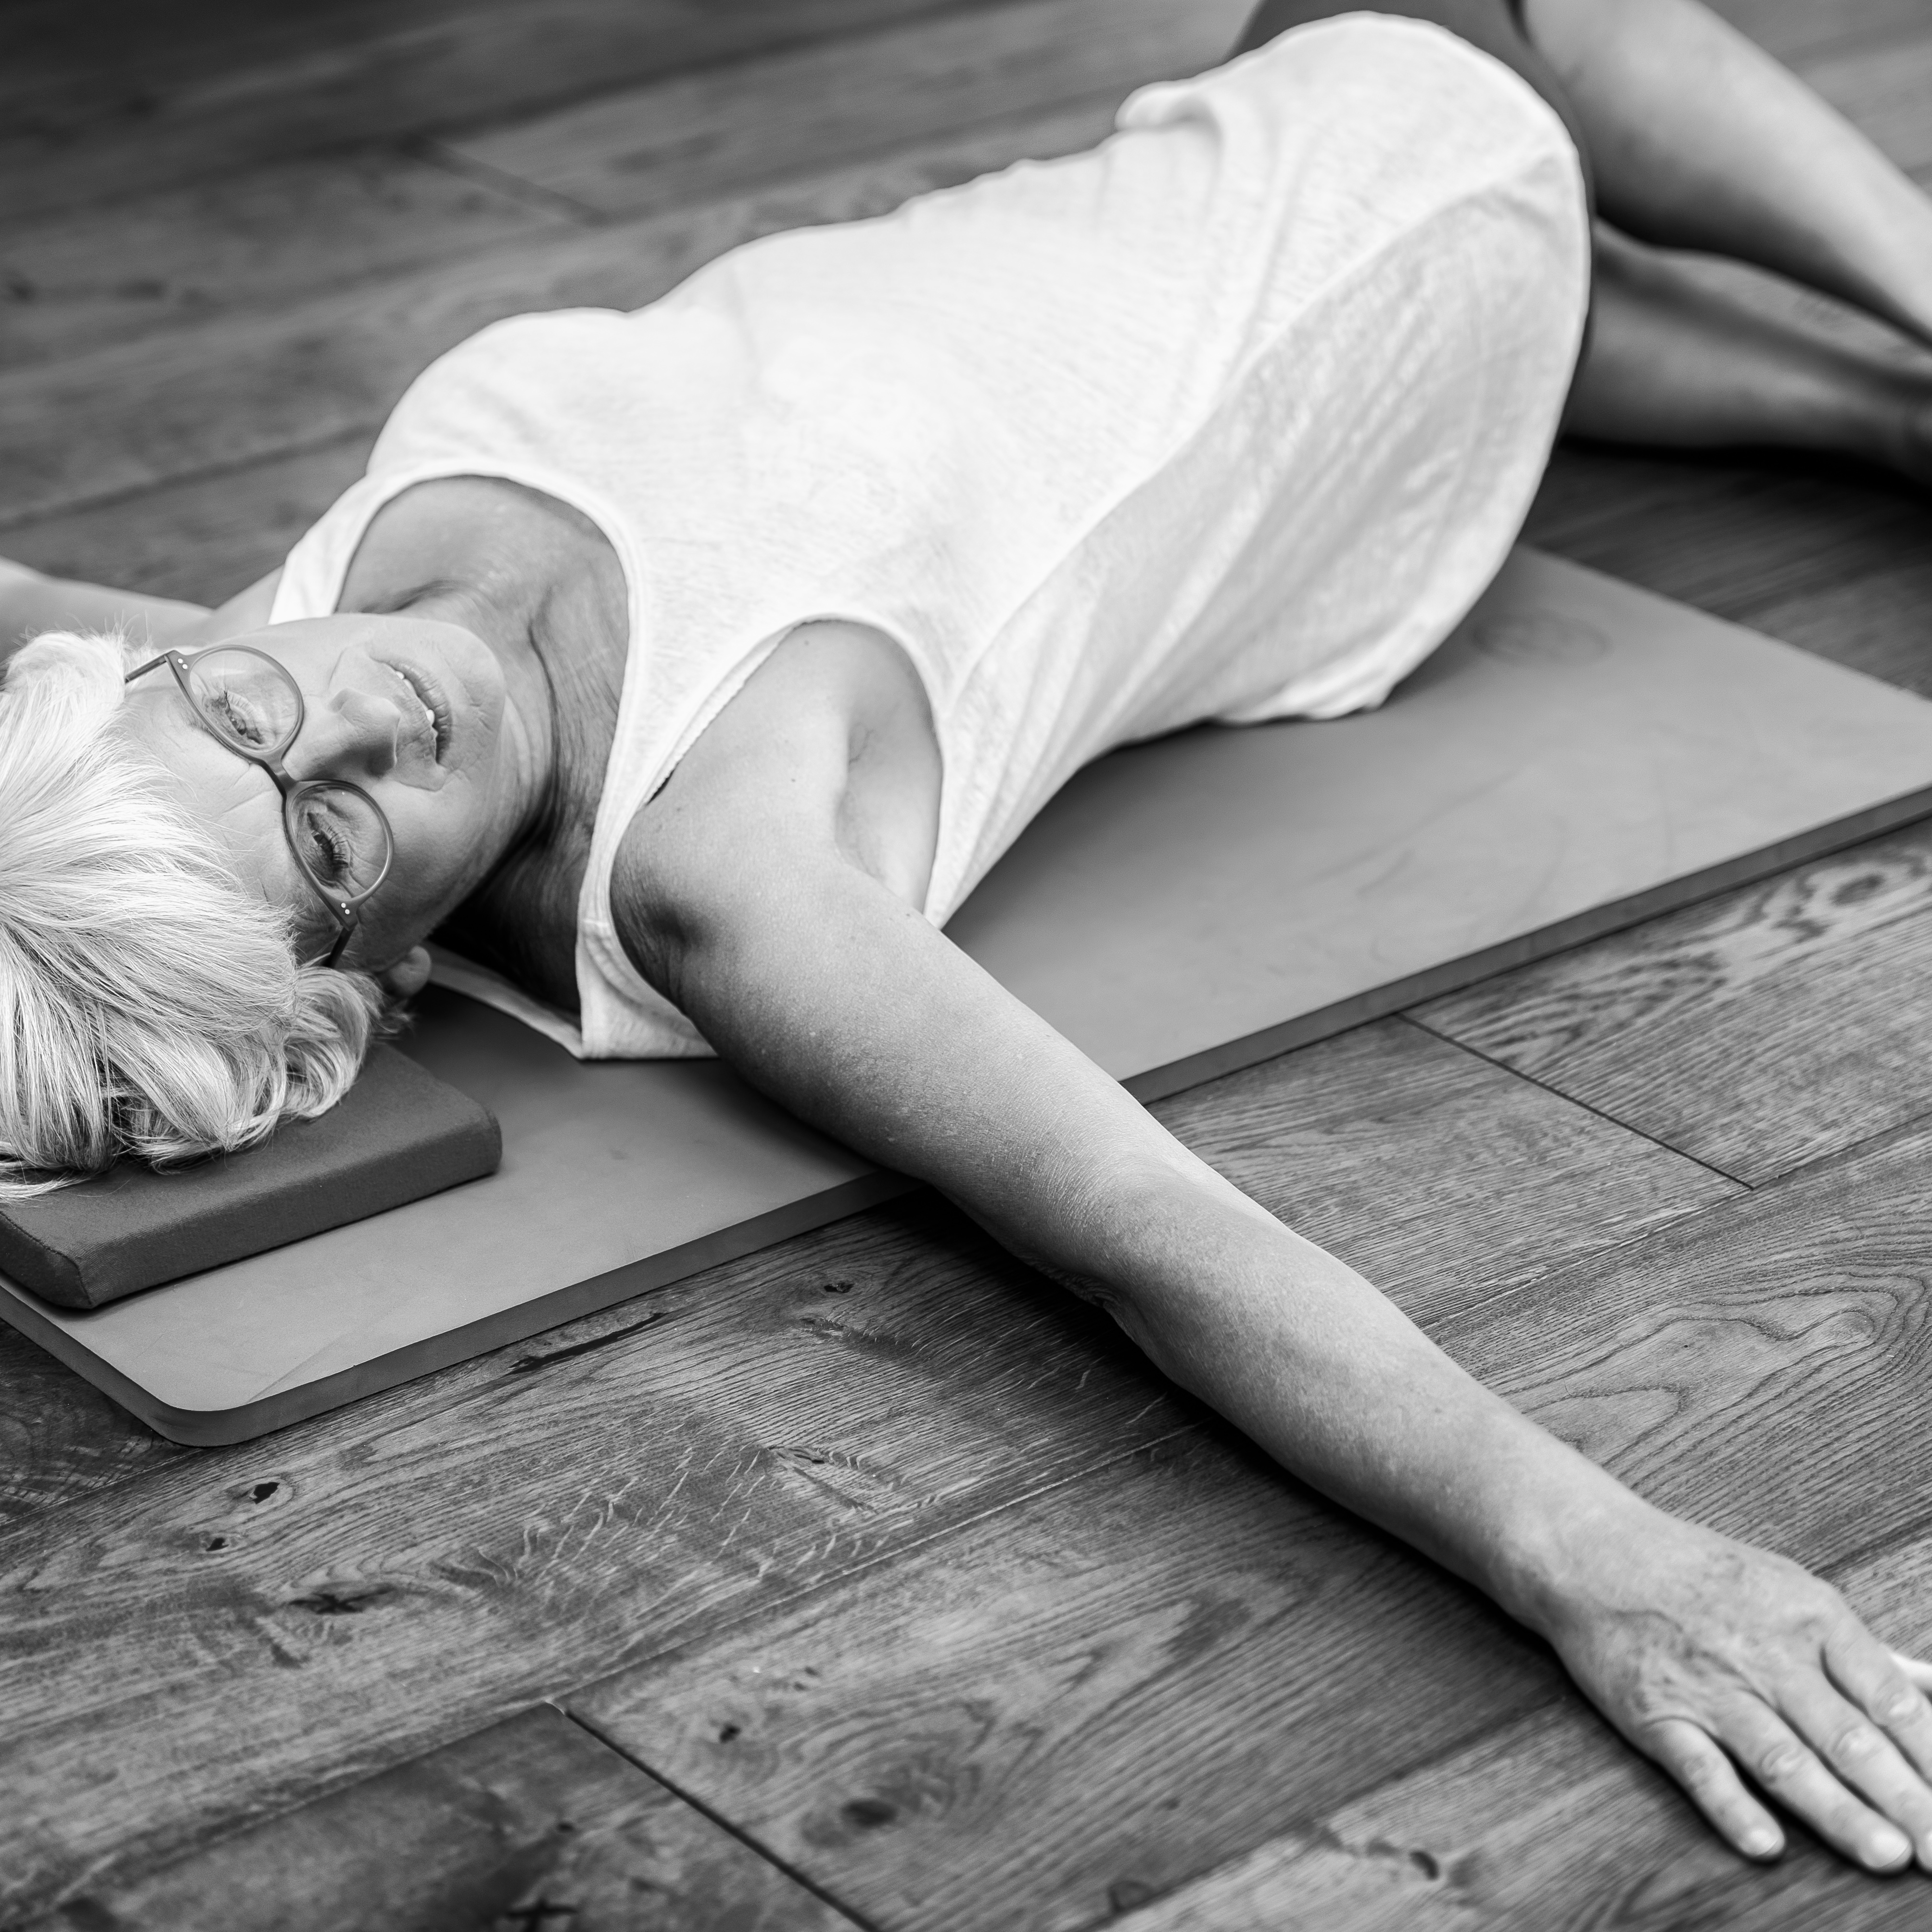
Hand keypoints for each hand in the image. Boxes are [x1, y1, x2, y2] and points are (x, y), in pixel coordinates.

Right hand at [1539, 1504, 1931, 1869]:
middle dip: (1905, 1798)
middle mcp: (1764, 1654)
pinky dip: (1731, 1805)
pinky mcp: (1656, 1714)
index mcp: (1808, 1617)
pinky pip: (1698, 1767)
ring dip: (1837, 1809)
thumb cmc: (1701, 1572)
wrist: (1593, 1552)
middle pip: (1846, 1735)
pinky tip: (1765, 1844)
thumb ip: (1865, 1651)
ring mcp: (1708, 1687)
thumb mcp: (1791, 1590)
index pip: (1888, 1697)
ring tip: (1886, 1853)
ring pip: (1782, 1757)